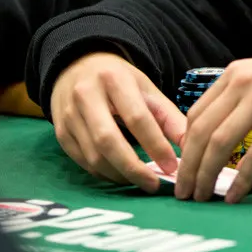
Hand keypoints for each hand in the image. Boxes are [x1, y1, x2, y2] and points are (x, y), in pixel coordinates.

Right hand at [51, 52, 184, 192]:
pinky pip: (83, 162)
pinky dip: (105, 173)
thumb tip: (190, 147)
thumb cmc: (120, 80)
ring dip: (120, 175)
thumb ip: (169, 117)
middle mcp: (86, 95)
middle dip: (134, 168)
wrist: (78, 67)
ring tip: (142, 180)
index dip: (155, 145)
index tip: (172, 166)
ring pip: (93, 156)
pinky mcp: (60, 133)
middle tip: (154, 184)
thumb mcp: (147, 89)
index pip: (136, 117)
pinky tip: (122, 175)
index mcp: (114, 79)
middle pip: (108, 141)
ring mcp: (68, 115)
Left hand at [176, 43, 251, 202]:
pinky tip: (235, 196)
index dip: (184, 146)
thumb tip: (241, 169)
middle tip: (183, 192)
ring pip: (219, 143)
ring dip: (206, 176)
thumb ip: (247, 120)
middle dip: (188, 167)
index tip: (183, 169)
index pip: (196, 114)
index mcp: (234, 74)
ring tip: (202, 197)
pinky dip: (240, 180)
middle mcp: (242, 82)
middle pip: (200, 131)